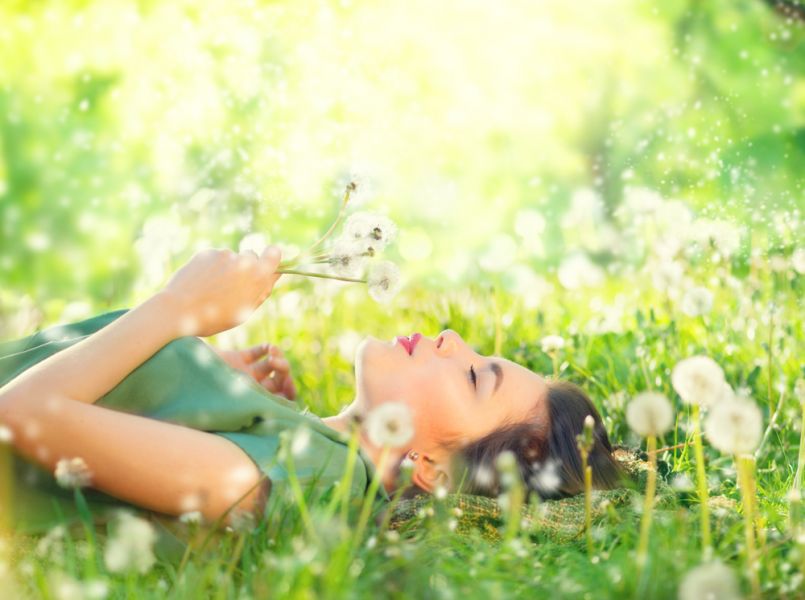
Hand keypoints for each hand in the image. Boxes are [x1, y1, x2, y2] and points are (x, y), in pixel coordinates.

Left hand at [160, 246, 281, 337]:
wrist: (179, 310)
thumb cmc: (216, 317)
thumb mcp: (246, 309)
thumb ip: (264, 289)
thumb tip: (275, 273)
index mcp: (257, 276)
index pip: (274, 253)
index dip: (271, 258)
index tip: (265, 266)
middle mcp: (243, 260)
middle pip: (251, 256)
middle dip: (246, 267)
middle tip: (233, 287)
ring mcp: (224, 255)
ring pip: (231, 258)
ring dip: (227, 269)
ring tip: (212, 289)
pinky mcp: (207, 253)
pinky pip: (215, 258)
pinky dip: (211, 268)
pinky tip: (202, 283)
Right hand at [215, 343, 296, 400]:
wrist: (183, 375)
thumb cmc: (211, 392)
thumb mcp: (242, 400)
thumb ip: (266, 403)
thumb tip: (292, 407)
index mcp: (252, 404)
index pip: (280, 400)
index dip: (289, 392)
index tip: (289, 383)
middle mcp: (250, 390)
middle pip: (278, 382)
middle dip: (284, 371)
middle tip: (276, 363)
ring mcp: (243, 374)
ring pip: (270, 365)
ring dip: (277, 357)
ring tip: (272, 351)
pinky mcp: (235, 359)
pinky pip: (257, 353)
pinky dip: (266, 348)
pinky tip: (267, 347)